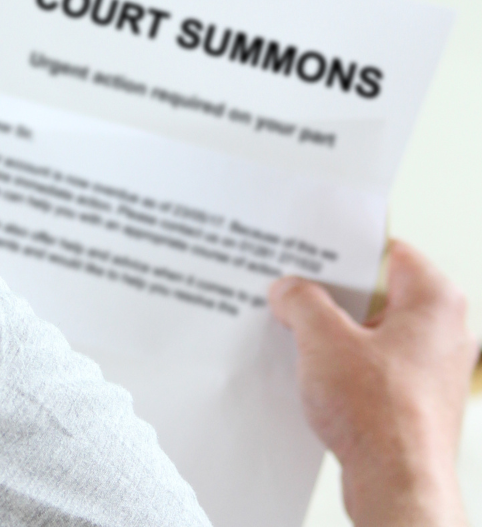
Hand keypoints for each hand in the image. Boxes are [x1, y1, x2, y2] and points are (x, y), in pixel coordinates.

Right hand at [270, 240, 475, 526]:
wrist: (397, 486)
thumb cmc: (379, 415)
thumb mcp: (321, 338)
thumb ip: (300, 300)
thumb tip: (289, 290)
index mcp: (435, 301)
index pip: (388, 251)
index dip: (345, 249)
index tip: (310, 248)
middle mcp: (444, 331)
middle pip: (379, 291)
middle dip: (333, 292)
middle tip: (293, 287)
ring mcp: (433, 368)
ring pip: (375, 329)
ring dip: (336, 330)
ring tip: (295, 327)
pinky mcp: (418, 399)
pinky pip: (375, 363)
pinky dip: (346, 361)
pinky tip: (311, 367)